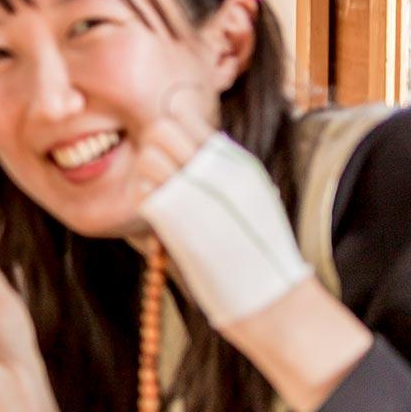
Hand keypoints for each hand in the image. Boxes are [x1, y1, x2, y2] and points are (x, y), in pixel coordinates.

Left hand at [131, 87, 308, 326]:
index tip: (174, 150)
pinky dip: (143, 199)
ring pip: (145, 158)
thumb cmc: (261, 248)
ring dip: (146, 175)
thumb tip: (191, 140)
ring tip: (163, 196)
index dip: (172, 129)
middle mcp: (216, 171)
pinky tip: (160, 216)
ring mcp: (194, 193)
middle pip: (160, 129)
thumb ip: (223, 166)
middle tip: (163, 172)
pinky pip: (141, 192)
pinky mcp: (176, 220)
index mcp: (236, 161)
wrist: (269, 295)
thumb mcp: (254, 193)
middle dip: (153, 147)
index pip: (187, 116)